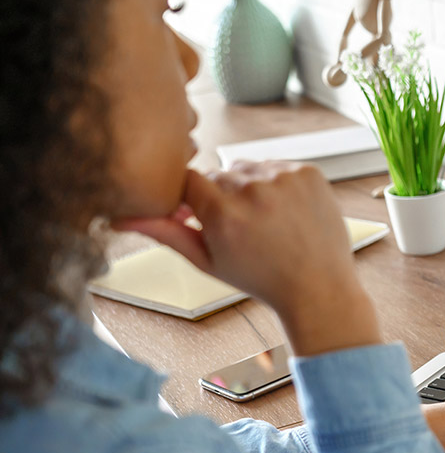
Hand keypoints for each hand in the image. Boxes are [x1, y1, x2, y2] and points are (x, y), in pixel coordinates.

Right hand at [112, 163, 378, 355]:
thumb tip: (119, 217)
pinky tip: (287, 212)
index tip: (206, 217)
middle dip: (223, 195)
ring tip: (267, 221)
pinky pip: (278, 166)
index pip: (188, 180)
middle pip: (219, 174)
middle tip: (243, 228)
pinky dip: (279, 183)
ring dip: (251, 186)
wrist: (318, 286)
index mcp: (223, 214)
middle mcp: (253, 191)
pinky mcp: (308, 172)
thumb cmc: (260, 278)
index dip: (194, 198)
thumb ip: (165, 233)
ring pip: (248, 167)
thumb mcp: (207, 261)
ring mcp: (284, 179)